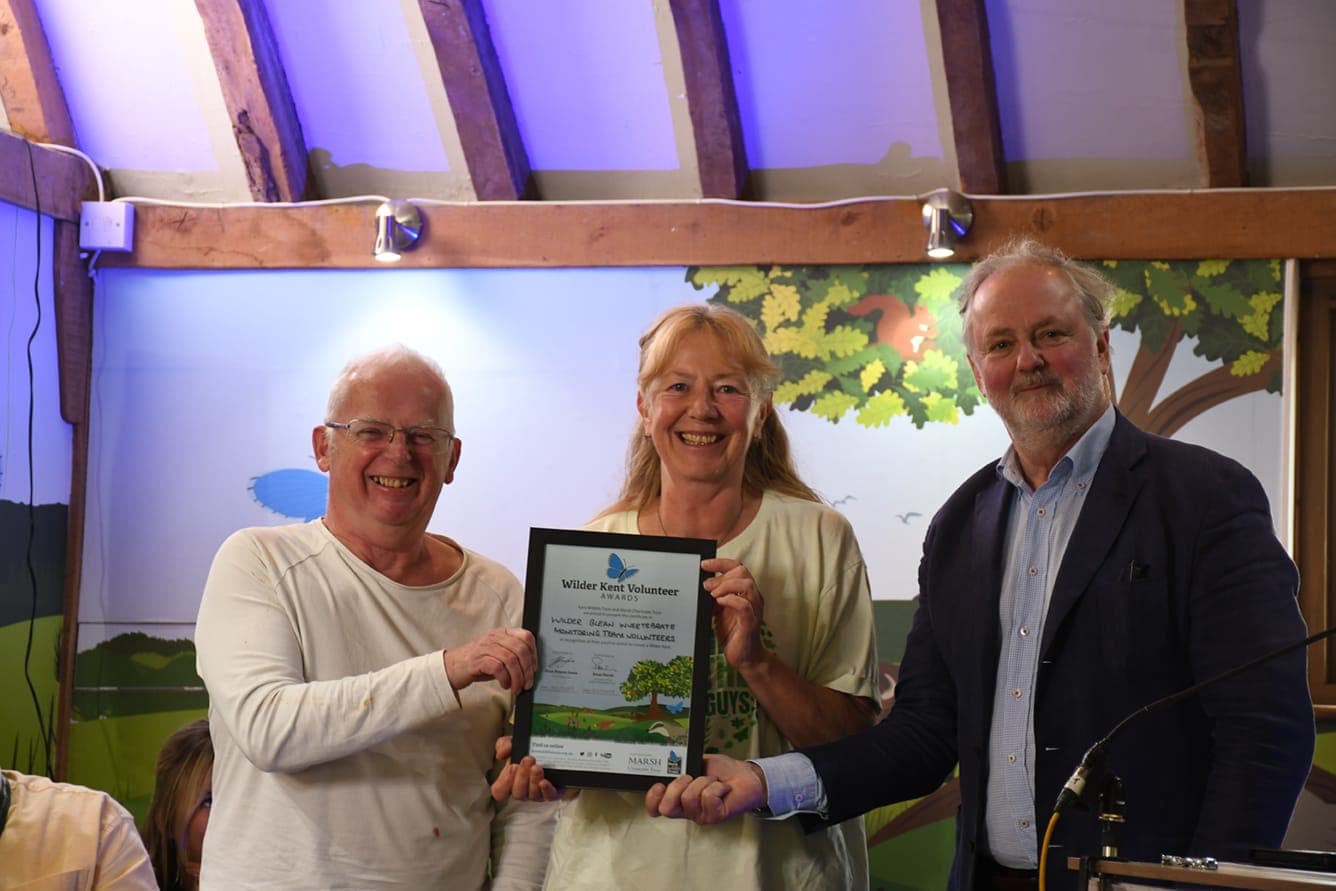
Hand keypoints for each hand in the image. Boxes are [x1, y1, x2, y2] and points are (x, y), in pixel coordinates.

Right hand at [444, 627, 535, 693]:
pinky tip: (505, 685)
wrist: (451, 667)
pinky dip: (505, 678)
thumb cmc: (477, 662)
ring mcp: (485, 647)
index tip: (534, 669)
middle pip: (521, 650)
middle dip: (527, 670)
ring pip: (511, 659)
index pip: (526, 637)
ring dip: (517, 677)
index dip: (534, 654)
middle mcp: (494, 637)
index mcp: (502, 633)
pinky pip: (498, 667)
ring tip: (516, 687)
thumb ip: (513, 656)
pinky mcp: (478, 659)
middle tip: (527, 684)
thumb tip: (531, 669)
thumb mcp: (498, 654)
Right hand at [491, 735, 562, 802]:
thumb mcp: (514, 742)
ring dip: (533, 780)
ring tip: (536, 767)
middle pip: (517, 793)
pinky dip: (546, 790)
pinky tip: (544, 782)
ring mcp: (538, 793)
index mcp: (511, 781)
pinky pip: (549, 796)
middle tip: (528, 760)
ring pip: (532, 795)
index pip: (500, 792)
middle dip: (522, 776)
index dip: (504, 783)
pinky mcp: (553, 792)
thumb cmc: (529, 748)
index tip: (511, 767)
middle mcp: (523, 790)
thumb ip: (504, 745)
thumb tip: (500, 754)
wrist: (553, 747)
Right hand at [644, 754, 765, 822]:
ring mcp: (700, 815)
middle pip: (666, 809)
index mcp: (678, 797)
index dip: (652, 799)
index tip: (660, 785)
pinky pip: (708, 798)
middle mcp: (687, 809)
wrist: (747, 776)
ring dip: (703, 782)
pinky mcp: (715, 816)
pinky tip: (723, 788)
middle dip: (676, 787)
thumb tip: (671, 762)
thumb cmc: (723, 771)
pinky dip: (716, 787)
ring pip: (688, 798)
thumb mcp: (697, 764)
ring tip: (713, 781)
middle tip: (690, 778)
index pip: (656, 808)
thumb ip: (682, 766)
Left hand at [701, 558, 766, 670]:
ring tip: (713, 595)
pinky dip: (731, 600)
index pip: (737, 568)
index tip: (704, 565)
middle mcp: (752, 598)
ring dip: (726, 586)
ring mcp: (754, 609)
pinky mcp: (751, 623)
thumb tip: (703, 584)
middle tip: (707, 587)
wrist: (744, 657)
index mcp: (745, 593)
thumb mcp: (719, 611)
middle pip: (743, 571)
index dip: (721, 563)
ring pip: (747, 585)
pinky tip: (720, 603)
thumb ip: (715, 597)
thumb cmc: (733, 633)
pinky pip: (745, 606)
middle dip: (722, 575)